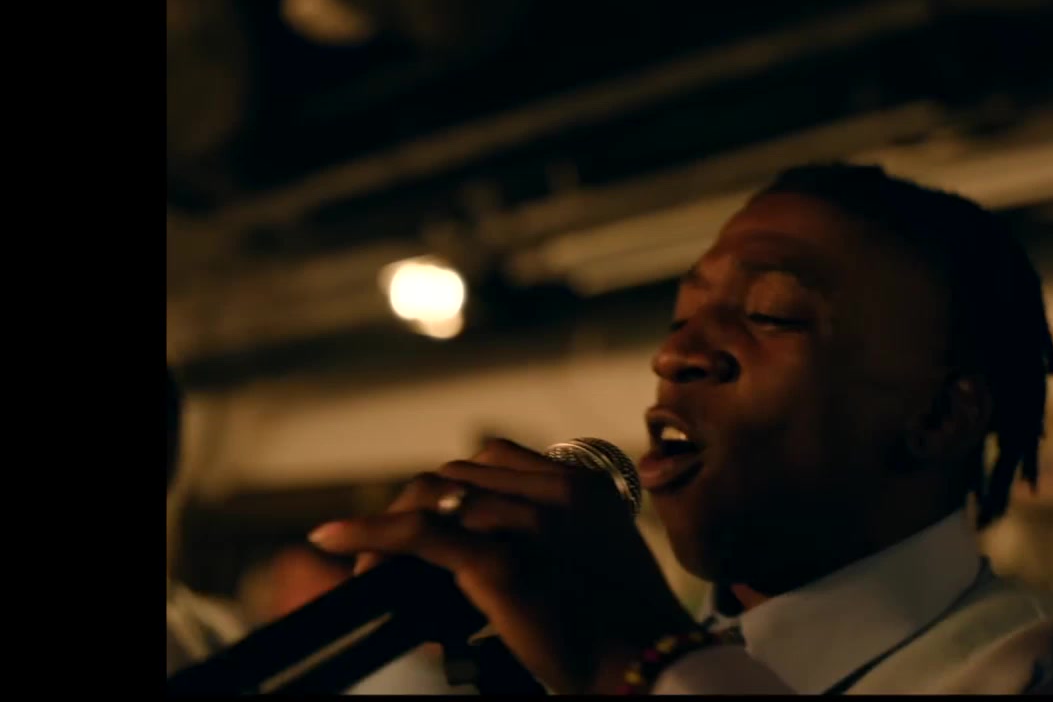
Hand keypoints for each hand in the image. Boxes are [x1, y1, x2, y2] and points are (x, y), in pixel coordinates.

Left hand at [308, 439, 699, 693]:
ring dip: (388, 529)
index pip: (491, 458)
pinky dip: (368, 533)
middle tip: (388, 554)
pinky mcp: (501, 562)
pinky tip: (332, 538)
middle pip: (456, 475)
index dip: (450, 487)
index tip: (428, 519)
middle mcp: (554, 491)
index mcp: (580, 483)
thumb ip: (555, 527)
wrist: (645, 668)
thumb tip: (484, 538)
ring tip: (364, 565)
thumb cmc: (624, 625)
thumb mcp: (600, 553)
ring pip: (432, 498)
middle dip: (415, 507)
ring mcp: (528, 523)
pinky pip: (419, 534)